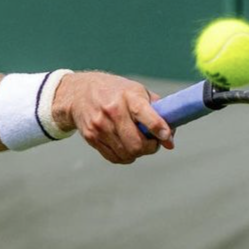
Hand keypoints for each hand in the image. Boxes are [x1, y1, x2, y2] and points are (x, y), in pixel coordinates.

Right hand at [55, 71, 173, 164]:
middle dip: (150, 147)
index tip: (166, 136)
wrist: (79, 93)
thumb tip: (170, 139)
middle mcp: (112, 111)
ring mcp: (100, 125)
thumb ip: (157, 111)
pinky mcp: (91, 137)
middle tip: (153, 143)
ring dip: (138, 153)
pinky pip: (114, 157)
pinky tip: (126, 147)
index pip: (144, 113)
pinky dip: (125, 157)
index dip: (158, 127)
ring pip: (127, 154)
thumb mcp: (136, 91)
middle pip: (136, 143)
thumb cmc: (115, 92)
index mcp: (127, 96)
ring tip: (139, 143)